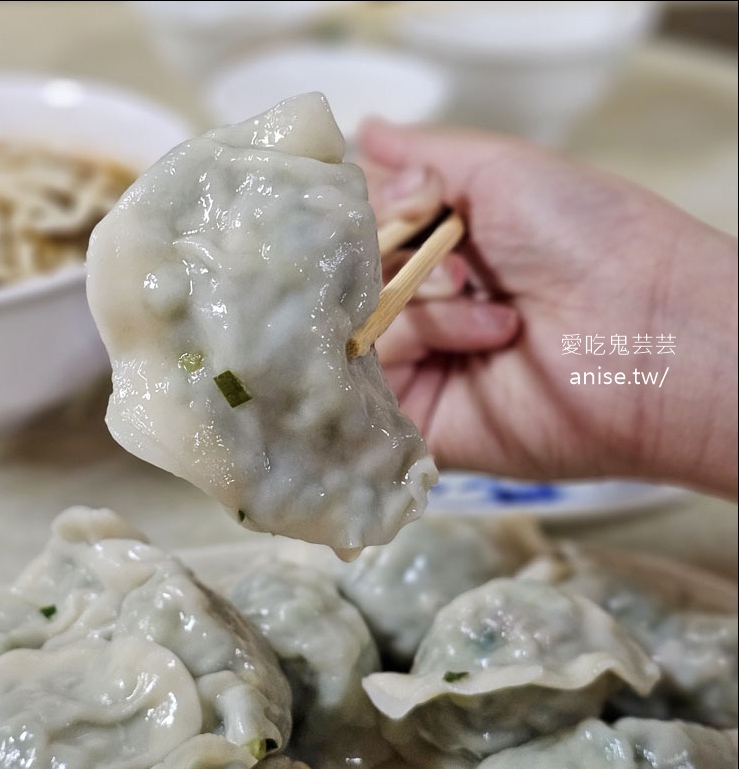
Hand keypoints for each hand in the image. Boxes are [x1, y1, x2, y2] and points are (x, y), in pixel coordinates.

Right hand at [359, 119, 737, 498]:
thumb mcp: (502, 170)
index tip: (413, 199)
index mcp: (438, 250)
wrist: (645, 330)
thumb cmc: (590, 241)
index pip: (357, 227)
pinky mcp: (414, 418)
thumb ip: (422, 154)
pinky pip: (363, 376)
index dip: (367, 210)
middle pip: (342, 275)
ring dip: (418, 304)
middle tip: (461, 262)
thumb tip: (361, 130)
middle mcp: (420, 306)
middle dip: (392, 255)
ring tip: (495, 313)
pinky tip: (480, 342)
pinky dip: (409, 347)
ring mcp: (417, 365)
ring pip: (349, 321)